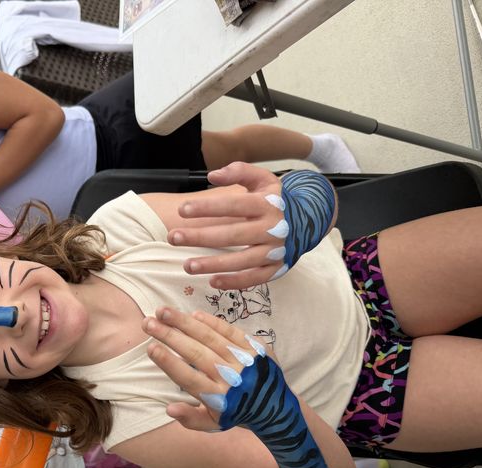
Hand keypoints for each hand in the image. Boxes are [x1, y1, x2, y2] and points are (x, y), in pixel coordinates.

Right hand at [143, 307, 267, 431]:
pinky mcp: (256, 348)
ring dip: (184, 322)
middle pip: (195, 353)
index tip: (150, 347)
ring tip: (163, 311)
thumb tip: (169, 408)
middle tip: (147, 322)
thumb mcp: (213, 423)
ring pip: (210, 337)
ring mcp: (244, 361)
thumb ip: (190, 418)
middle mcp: (231, 378)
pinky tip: (192, 314)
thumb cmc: (235, 413)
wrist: (276, 408)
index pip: (188, 378)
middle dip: (169, 336)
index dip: (168, 362)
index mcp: (217, 398)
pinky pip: (230, 331)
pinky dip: (211, 322)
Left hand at [168, 162, 286, 289]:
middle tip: (173, 237)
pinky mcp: (277, 268)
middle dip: (201, 237)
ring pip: (243, 261)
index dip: (208, 207)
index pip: (234, 205)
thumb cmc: (275, 199)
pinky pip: (255, 278)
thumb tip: (212, 175)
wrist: (308, 220)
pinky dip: (235, 282)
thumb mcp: (263, 179)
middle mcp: (273, 228)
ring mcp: (275, 250)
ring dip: (213, 264)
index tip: (182, 209)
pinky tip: (212, 282)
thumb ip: (239, 171)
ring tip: (187, 266)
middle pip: (233, 235)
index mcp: (267, 204)